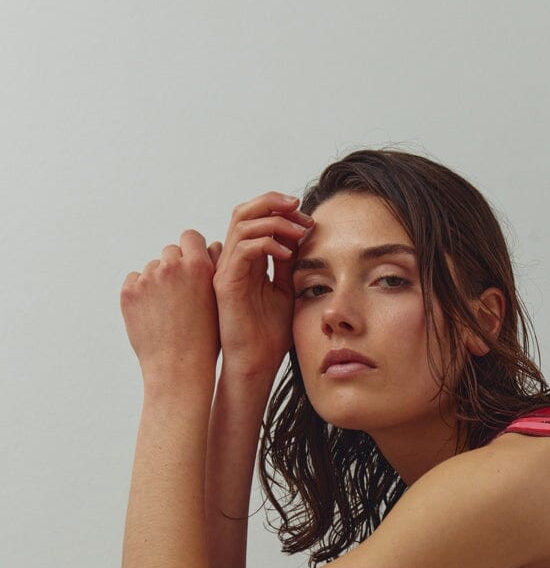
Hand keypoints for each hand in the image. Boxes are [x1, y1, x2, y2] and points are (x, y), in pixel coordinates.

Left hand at [120, 229, 219, 387]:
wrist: (178, 369)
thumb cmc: (206, 340)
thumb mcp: (221, 302)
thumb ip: (217, 269)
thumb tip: (214, 245)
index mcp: (198, 266)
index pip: (190, 237)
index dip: (193, 250)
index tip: (194, 265)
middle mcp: (171, 267)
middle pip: (170, 252)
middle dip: (175, 268)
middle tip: (182, 295)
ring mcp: (147, 279)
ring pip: (152, 269)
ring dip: (158, 282)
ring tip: (168, 311)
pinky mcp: (128, 293)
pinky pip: (134, 282)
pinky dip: (141, 294)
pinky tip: (154, 314)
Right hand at [209, 190, 314, 384]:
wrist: (257, 364)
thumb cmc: (270, 335)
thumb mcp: (286, 290)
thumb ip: (288, 263)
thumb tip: (301, 234)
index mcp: (246, 260)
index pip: (254, 218)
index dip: (278, 209)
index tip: (306, 218)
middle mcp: (232, 260)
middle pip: (243, 212)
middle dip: (273, 203)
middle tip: (300, 209)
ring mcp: (226, 270)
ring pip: (243, 224)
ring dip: (275, 222)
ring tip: (299, 231)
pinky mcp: (226, 283)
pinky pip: (244, 249)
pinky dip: (268, 243)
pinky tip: (288, 254)